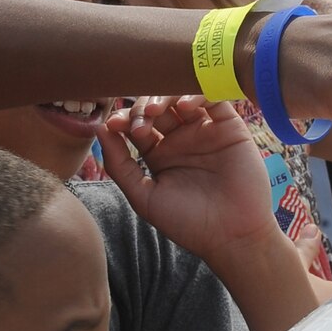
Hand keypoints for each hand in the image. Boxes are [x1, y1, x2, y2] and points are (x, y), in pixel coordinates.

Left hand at [95, 96, 279, 267]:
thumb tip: (100, 129)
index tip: (113, 125)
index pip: (137, 123)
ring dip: (164, 97)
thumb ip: (120, 165)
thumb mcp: (144, 196)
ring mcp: (205, 130)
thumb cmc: (188, 223)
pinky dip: (197, 93)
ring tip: (155, 112)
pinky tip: (184, 107)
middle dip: (141, 108)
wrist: (231, 237)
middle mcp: (182, 138)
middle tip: (139, 124)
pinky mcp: (230, 126)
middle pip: (156, 106)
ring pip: (181, 96)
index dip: (124, 118)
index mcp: (159, 154)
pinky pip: (214, 97)